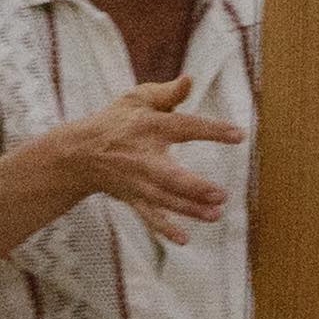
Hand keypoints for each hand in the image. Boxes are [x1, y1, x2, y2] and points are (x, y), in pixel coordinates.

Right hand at [69, 79, 245, 243]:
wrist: (80, 153)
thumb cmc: (117, 121)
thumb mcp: (138, 99)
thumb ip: (168, 93)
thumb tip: (191, 79)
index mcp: (150, 127)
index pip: (184, 127)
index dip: (211, 130)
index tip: (239, 135)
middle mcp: (143, 156)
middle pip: (170, 175)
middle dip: (194, 187)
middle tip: (221, 194)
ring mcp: (137, 181)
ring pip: (164, 199)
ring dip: (189, 209)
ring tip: (215, 214)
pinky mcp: (132, 198)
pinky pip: (149, 216)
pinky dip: (164, 228)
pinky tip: (183, 239)